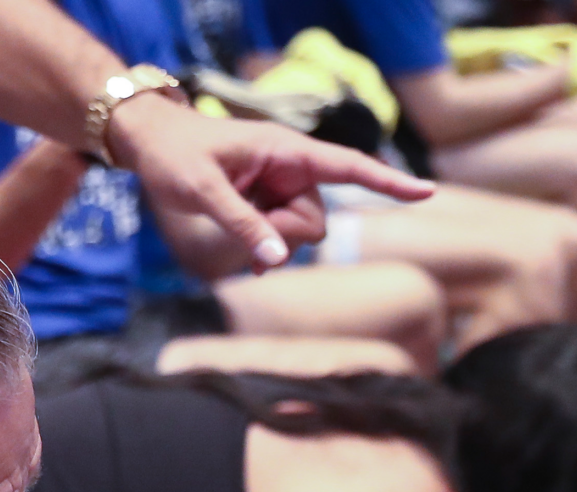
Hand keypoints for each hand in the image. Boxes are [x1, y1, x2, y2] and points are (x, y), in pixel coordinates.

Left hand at [104, 95, 430, 270]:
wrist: (150, 144)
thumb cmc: (174, 156)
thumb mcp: (203, 191)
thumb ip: (241, 224)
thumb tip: (277, 262)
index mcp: (286, 151)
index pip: (348, 167)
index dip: (387, 183)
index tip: (426, 193)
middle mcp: (291, 169)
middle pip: (315, 221)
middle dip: (284, 234)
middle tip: (241, 222)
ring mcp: (281, 188)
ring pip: (300, 235)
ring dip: (271, 243)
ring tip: (233, 228)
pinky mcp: (268, 204)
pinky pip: (284, 239)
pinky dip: (270, 251)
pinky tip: (252, 258)